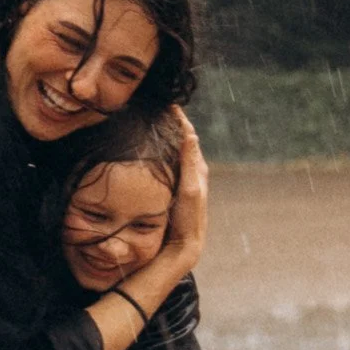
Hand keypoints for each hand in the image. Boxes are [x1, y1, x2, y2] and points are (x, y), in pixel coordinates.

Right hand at [162, 109, 207, 273]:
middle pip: (183, 141)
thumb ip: (190, 163)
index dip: (180, 119)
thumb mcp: (190, 189)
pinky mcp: (175, 191)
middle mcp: (193, 173)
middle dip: (173, 124)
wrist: (184, 246)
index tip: (169, 104)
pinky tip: (151, 151)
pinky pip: (170, 165)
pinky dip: (163, 153)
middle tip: (158, 109)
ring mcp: (184, 182)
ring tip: (154, 123)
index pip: (189, 136)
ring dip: (167, 137)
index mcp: (199, 170)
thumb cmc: (188, 220)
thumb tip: (190, 134)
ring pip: (176, 153)